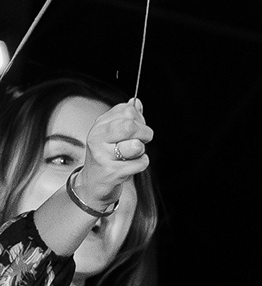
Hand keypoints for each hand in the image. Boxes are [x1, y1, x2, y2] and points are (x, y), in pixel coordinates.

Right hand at [74, 99, 151, 215]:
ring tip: (132, 154)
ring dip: (142, 150)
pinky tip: (131, 166)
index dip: (139, 118)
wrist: (93, 183)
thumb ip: (125, 117)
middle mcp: (97, 138)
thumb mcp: (112, 134)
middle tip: (144, 140)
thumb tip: (136, 102)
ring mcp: (103, 155)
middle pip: (130, 126)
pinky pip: (140, 163)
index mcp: (99, 125)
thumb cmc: (107, 156)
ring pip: (137, 145)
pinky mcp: (111, 172)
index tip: (139, 127)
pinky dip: (142, 164)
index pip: (126, 110)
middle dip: (145, 133)